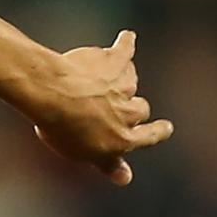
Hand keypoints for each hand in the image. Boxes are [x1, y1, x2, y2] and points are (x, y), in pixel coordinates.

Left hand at [27, 29, 173, 184]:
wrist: (51, 93)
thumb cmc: (61, 127)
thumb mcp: (82, 153)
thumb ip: (107, 163)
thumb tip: (126, 178)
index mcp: (124, 139)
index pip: (150, 136)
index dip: (158, 131)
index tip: (166, 127)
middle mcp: (130, 112)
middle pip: (140, 109)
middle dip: (131, 108)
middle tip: (112, 106)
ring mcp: (124, 85)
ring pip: (131, 82)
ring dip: (121, 80)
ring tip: (100, 79)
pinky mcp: (116, 61)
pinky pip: (125, 49)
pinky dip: (126, 43)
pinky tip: (127, 37)